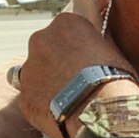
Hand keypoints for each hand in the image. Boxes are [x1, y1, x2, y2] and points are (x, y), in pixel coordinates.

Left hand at [19, 14, 135, 137]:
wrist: (100, 111)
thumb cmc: (114, 78)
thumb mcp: (114, 51)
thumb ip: (99, 42)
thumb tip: (99, 39)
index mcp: (65, 23)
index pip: (68, 28)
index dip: (78, 44)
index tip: (87, 57)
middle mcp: (40, 40)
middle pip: (46, 48)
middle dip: (57, 61)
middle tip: (77, 78)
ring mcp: (28, 69)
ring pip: (35, 74)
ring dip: (47, 82)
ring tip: (69, 99)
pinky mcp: (24, 97)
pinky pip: (34, 99)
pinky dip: (44, 105)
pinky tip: (62, 114)